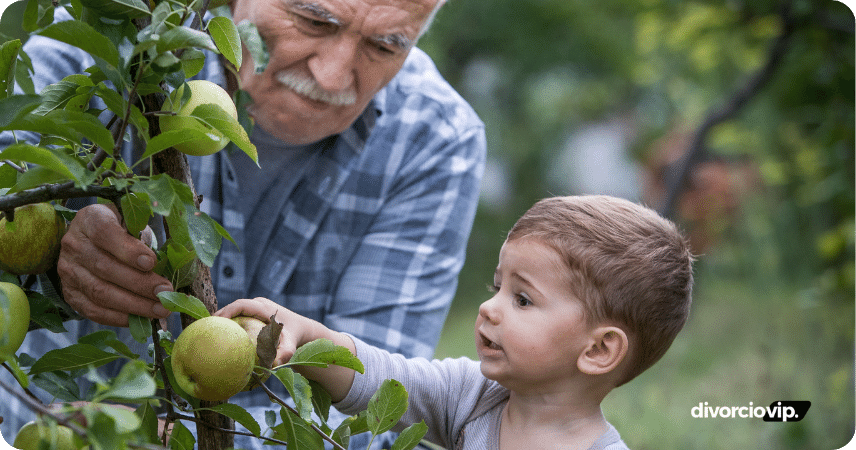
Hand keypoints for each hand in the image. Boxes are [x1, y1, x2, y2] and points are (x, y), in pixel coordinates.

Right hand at [57, 204, 172, 326]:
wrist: (90, 240)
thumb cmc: (120, 229)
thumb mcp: (131, 222)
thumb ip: (144, 237)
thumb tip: (170, 263)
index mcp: (90, 220)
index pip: (104, 233)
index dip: (128, 250)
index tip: (151, 263)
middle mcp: (74, 244)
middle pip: (105, 267)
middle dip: (140, 283)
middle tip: (165, 292)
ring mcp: (68, 270)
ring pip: (99, 292)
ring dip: (133, 305)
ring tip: (159, 310)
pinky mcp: (69, 292)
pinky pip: (92, 310)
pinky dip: (118, 317)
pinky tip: (139, 319)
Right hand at [216, 297, 357, 401]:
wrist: (302, 331)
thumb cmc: (296, 336)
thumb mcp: (292, 344)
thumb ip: (285, 352)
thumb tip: (276, 364)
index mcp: (264, 307)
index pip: (241, 305)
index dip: (226, 311)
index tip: (213, 322)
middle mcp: (258, 305)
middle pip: (233, 308)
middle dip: (218, 317)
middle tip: (203, 329)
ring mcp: (255, 310)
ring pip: (234, 313)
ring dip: (221, 322)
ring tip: (205, 334)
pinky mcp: (253, 316)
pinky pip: (238, 320)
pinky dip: (229, 328)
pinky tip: (218, 341)